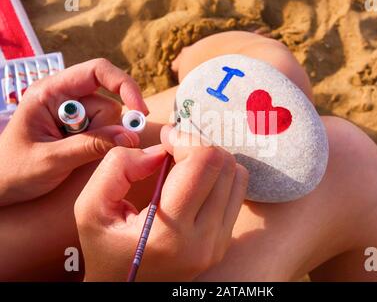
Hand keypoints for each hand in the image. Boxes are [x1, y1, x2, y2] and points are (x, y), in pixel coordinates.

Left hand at [0, 58, 147, 205]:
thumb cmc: (13, 171)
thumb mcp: (52, 160)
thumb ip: (92, 146)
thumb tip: (131, 136)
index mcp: (50, 92)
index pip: (97, 71)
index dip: (124, 85)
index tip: (140, 111)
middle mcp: (64, 96)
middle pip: (107, 102)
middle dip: (106, 129)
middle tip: (84, 152)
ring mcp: (72, 112)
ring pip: (109, 120)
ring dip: (101, 140)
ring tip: (73, 157)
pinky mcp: (78, 127)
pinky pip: (104, 131)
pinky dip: (100, 145)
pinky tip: (77, 157)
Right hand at [74, 126, 248, 280]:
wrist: (124, 291)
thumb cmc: (105, 249)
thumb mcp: (91, 208)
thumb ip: (118, 167)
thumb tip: (162, 150)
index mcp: (169, 233)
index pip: (203, 163)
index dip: (186, 137)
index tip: (166, 137)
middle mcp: (203, 240)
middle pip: (224, 165)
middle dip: (198, 145)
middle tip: (173, 149)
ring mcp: (218, 243)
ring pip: (236, 175)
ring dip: (210, 159)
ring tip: (182, 165)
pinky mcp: (224, 241)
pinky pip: (236, 191)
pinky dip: (218, 176)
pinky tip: (193, 181)